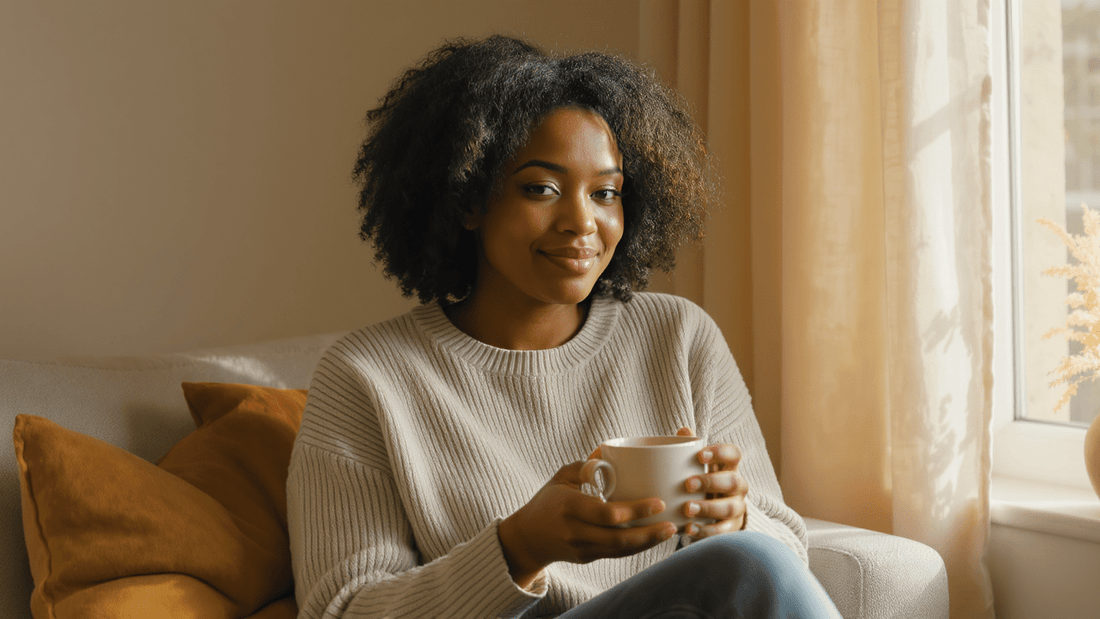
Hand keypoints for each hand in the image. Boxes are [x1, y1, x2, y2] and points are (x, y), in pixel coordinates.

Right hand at [498, 460, 676, 587]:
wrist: (527, 538)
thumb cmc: (547, 501)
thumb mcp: (560, 477)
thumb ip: (583, 465)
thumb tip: (607, 451)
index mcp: (569, 507)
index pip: (606, 514)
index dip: (635, 510)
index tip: (658, 502)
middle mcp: (575, 532)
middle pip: (618, 538)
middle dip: (649, 533)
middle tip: (672, 524)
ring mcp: (581, 549)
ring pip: (621, 550)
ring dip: (648, 543)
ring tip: (670, 531)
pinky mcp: (587, 558)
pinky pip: (616, 554)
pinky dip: (637, 547)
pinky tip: (653, 538)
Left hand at [676, 427, 747, 537]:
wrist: (712, 513)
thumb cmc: (701, 481)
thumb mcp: (695, 466)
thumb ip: (688, 449)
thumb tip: (683, 430)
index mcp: (729, 466)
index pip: (734, 454)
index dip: (719, 453)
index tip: (699, 455)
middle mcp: (738, 486)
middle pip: (733, 481)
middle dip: (710, 482)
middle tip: (687, 484)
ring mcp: (737, 508)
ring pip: (730, 507)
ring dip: (708, 508)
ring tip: (686, 509)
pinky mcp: (732, 528)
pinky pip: (723, 531)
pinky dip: (706, 531)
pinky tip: (688, 529)